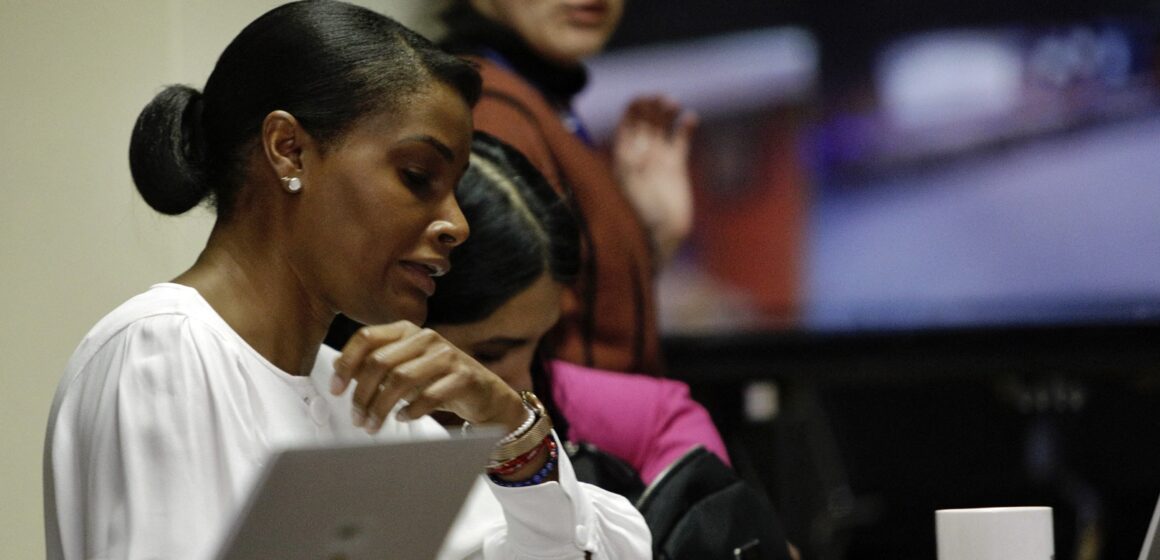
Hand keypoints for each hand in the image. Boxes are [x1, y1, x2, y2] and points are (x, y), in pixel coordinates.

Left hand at [330, 321, 524, 434]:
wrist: (484, 394)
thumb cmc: (438, 381)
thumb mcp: (403, 369)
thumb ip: (374, 364)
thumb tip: (337, 365)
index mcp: (407, 330)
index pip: (367, 338)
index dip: (346, 364)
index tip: (335, 390)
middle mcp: (426, 337)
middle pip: (380, 362)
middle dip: (362, 394)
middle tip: (356, 418)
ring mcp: (447, 355)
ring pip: (401, 379)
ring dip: (381, 407)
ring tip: (372, 426)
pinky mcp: (464, 377)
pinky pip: (430, 395)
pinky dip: (411, 410)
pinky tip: (403, 418)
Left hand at [612, 95, 697, 266]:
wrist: (661, 234)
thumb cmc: (640, 214)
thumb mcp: (629, 185)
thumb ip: (630, 162)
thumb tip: (627, 140)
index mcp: (623, 157)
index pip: (626, 125)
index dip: (633, 110)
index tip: (641, 99)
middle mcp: (640, 154)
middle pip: (645, 122)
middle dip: (651, 108)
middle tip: (660, 99)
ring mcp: (659, 158)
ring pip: (662, 127)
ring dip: (666, 112)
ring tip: (673, 103)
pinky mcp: (677, 166)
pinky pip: (681, 141)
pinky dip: (685, 128)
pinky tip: (691, 117)